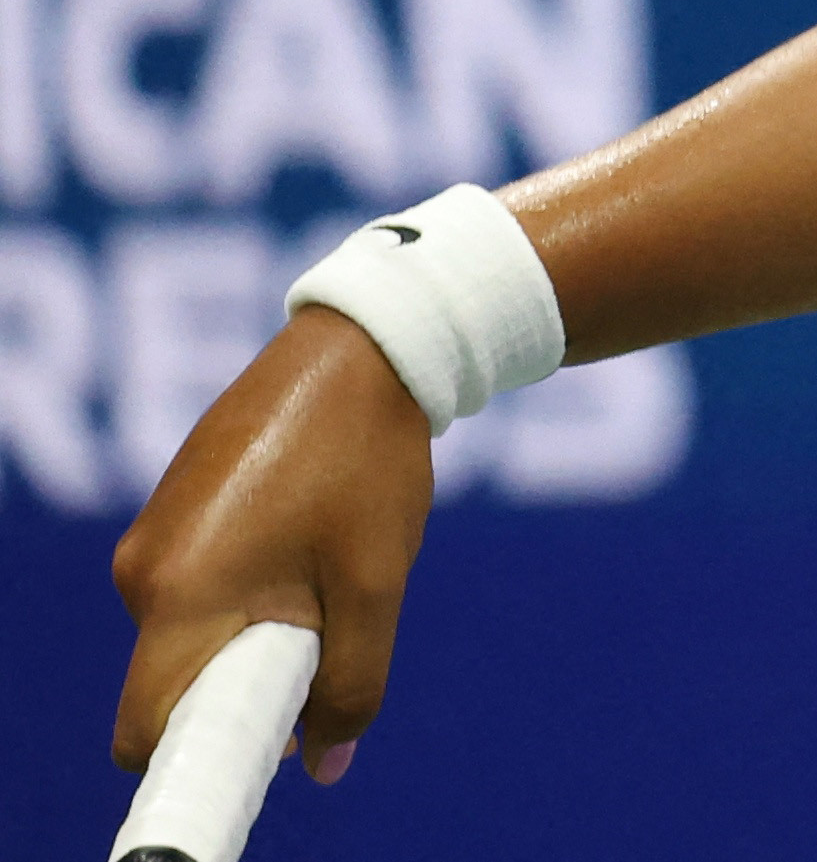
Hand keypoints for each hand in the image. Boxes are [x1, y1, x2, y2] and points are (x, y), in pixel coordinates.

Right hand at [113, 315, 437, 785]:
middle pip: (177, 680)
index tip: (269, 740)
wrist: (363, 349)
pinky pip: (200, 587)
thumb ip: (352, 684)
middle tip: (326, 630)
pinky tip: (307, 535)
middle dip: (249, 682)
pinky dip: (251, 589)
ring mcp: (150, 537)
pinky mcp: (172, 511)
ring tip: (324, 564)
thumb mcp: (374, 584)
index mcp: (178, 595)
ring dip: (258, 628)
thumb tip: (324, 767)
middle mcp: (142, 571)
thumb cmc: (368, 463)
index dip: (205, 754)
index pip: (147, 726)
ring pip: (195, 632)